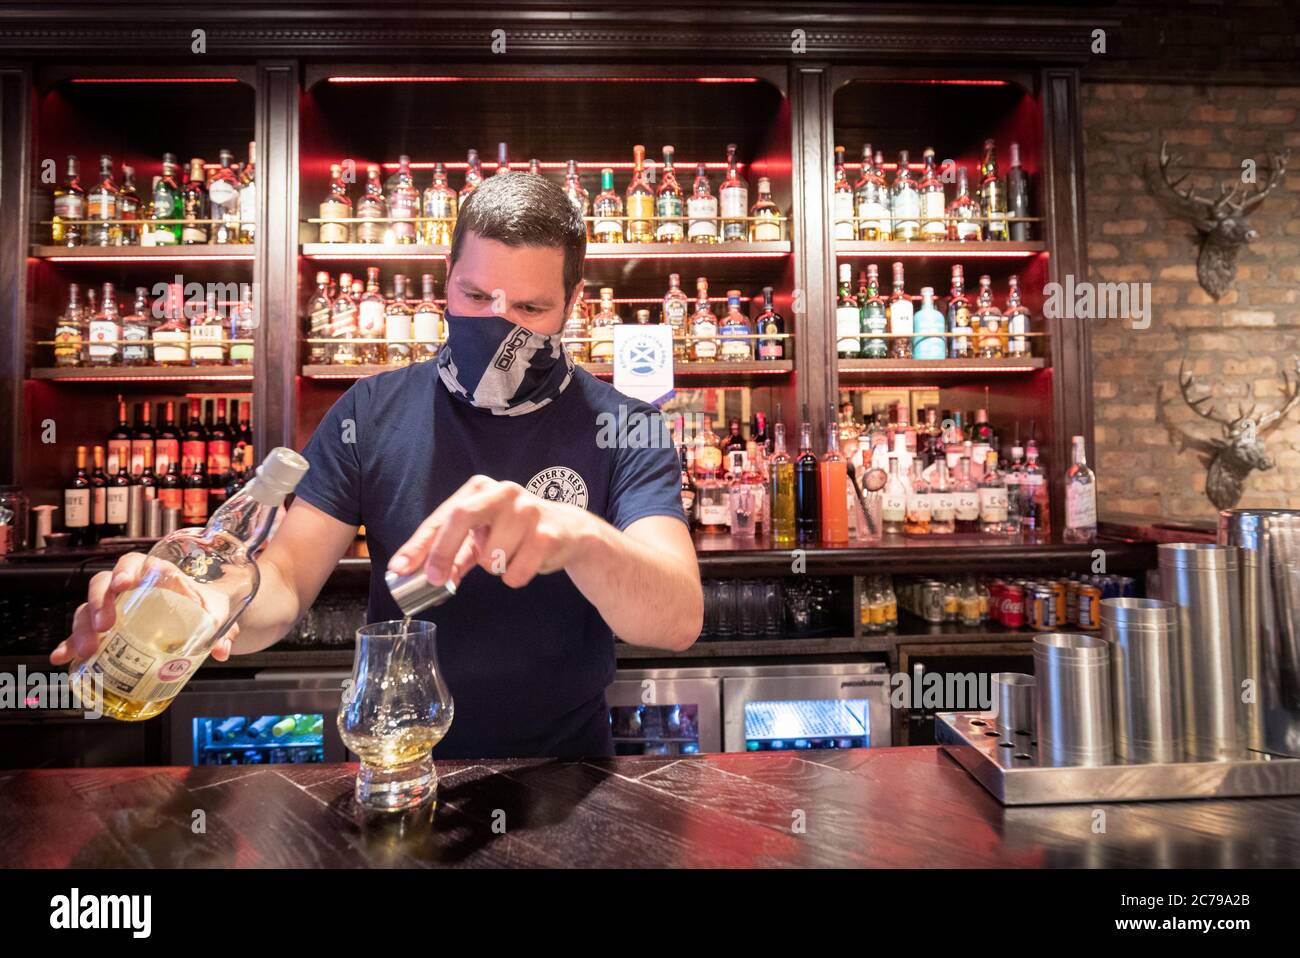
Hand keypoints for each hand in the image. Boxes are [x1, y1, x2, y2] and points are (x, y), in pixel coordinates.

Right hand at [49, 552, 240, 666]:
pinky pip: (81, 632)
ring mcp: (115, 607)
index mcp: (157, 575)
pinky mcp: (105, 629)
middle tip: (106, 624)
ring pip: (88, 607)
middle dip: (100, 602)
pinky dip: (69, 644)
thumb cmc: (205, 608)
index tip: (126, 583)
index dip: (127, 569)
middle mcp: (131, 588)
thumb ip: (224, 628)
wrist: (200, 618)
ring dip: (83, 627)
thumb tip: (221, 649)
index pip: (136, 562)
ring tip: (87, 650)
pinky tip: (62, 657)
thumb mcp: (218, 615)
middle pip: (104, 584)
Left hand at [387, 475, 595, 589]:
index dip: (419, 545)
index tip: (401, 568)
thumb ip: (454, 555)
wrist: (570, 532)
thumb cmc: (518, 532)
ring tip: (511, 555)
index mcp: (481, 489)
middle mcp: (503, 492)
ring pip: (490, 557)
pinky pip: (515, 572)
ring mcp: (527, 510)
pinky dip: (515, 576)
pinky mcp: (547, 534)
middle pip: (461, 518)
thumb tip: (425, 576)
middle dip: (443, 552)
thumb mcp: (483, 537)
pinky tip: (528, 562)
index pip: (443, 517)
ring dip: (494, 567)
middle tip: (437, 580)